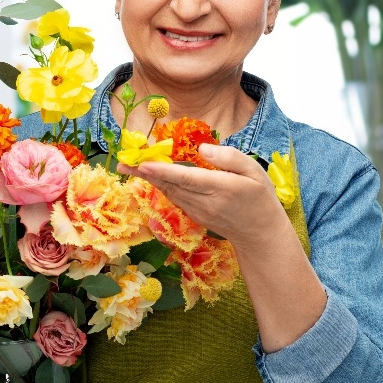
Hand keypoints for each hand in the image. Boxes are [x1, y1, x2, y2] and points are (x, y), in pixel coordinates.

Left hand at [118, 143, 283, 246]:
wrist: (259, 233)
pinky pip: (175, 197)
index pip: (187, 178)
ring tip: (130, 165)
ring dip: (149, 179)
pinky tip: (151, 175)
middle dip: (145, 173)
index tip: (144, 164)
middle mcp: (205, 202)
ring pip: (169, 192)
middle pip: (171, 185)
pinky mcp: (194, 215)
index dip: (163, 171)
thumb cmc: (259, 197)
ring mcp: (197, 211)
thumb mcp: (254, 171)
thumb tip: (201, 149)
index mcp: (221, 188)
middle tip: (123, 162)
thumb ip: (228, 157)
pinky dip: (161, 185)